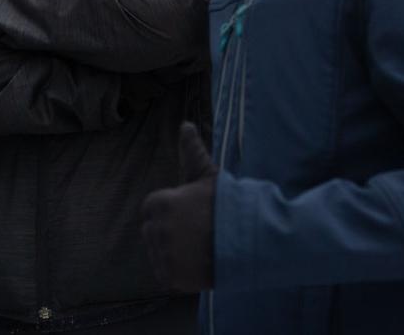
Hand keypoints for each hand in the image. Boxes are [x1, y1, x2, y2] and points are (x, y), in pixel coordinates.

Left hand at [142, 122, 217, 292]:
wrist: (251, 240)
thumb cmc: (229, 205)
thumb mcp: (207, 175)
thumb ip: (191, 151)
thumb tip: (185, 124)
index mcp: (159, 203)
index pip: (152, 210)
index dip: (171, 213)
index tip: (190, 217)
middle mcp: (157, 229)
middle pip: (153, 233)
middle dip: (169, 234)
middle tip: (196, 236)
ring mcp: (164, 255)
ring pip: (159, 255)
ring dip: (174, 255)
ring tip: (199, 250)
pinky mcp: (173, 278)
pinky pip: (167, 277)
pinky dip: (179, 275)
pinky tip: (197, 265)